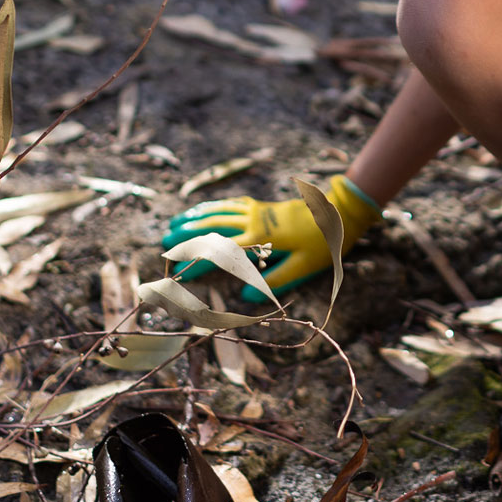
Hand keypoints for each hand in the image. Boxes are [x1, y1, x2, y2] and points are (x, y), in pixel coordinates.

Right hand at [161, 174, 383, 301]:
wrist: (338, 211)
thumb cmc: (322, 243)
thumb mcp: (303, 268)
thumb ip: (274, 281)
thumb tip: (245, 296)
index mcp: (262, 239)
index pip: (222, 254)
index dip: (198, 265)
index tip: (178, 276)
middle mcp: (254, 222)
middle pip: (212, 229)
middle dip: (186, 238)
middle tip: (163, 246)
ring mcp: (256, 210)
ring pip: (216, 213)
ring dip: (192, 219)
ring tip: (171, 226)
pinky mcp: (260, 205)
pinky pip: (229, 204)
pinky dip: (211, 207)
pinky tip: (199, 210)